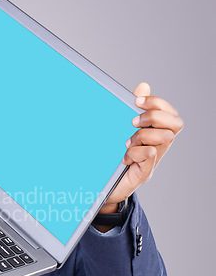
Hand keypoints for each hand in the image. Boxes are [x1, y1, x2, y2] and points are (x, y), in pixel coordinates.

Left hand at [100, 82, 183, 212]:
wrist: (99, 189)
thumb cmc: (110, 160)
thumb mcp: (118, 132)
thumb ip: (129, 110)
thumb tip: (143, 85)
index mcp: (153, 135)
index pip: (171, 114)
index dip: (158, 103)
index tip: (137, 100)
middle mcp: (158, 147)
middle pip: (176, 123)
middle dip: (155, 116)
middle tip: (133, 121)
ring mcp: (152, 161)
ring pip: (165, 137)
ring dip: (144, 135)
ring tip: (127, 142)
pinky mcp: (143, 173)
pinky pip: (151, 154)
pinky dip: (137, 151)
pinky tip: (124, 157)